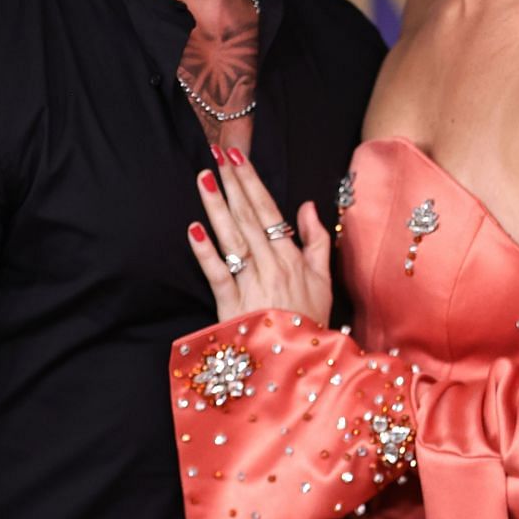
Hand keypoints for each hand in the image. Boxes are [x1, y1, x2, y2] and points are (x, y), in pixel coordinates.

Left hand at [186, 147, 332, 326]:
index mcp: (291, 258)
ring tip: (203, 178)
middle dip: (231, 183)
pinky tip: (194, 229)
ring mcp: (250, 285)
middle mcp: (271, 266)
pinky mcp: (232, 307)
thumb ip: (317, 242)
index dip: (252, 182)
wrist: (300, 364)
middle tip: (216, 154)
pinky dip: (205, 252)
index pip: (268, 211)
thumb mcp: (324, 280)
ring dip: (216, 206)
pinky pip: (217, 275)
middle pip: (247, 217)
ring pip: (231, 239)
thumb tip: (308, 207)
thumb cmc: (310, 322)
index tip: (238, 156)